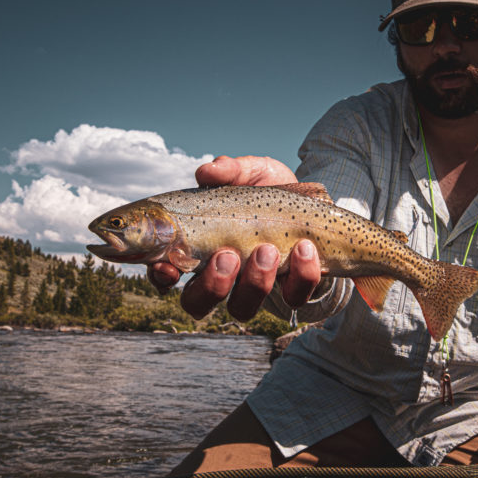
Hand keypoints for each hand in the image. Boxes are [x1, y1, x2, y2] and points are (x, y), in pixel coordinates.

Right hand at [147, 156, 321, 319]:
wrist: (316, 207)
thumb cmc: (271, 192)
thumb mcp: (252, 172)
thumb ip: (229, 170)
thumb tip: (206, 172)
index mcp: (201, 247)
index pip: (166, 272)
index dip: (161, 276)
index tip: (168, 266)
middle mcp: (223, 275)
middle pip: (198, 302)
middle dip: (211, 285)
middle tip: (227, 256)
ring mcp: (257, 287)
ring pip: (241, 307)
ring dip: (254, 281)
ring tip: (268, 249)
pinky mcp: (293, 290)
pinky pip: (293, 297)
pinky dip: (300, 275)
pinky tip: (304, 247)